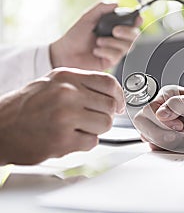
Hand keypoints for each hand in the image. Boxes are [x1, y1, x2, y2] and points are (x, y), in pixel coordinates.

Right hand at [0, 68, 123, 164]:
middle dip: (106, 115)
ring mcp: (65, 116)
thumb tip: (113, 94)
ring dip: (96, 130)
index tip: (119, 105)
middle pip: (110, 106)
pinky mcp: (62, 139)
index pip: (109, 83)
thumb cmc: (27, 106)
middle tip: (93, 119)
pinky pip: (92, 142)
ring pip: (105, 124)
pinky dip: (84, 142)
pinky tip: (68, 138)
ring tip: (78, 128)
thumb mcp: (53, 83)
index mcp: (67, 76)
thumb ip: (82, 85)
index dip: (119, 96)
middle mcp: (67, 93)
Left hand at [50, 2, 142, 70]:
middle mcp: (116, 39)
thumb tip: (116, 3)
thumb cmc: (74, 37)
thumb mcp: (88, 17)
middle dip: (127, 32)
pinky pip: (116, 56)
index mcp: (113, 27)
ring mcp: (114, 51)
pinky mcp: (111, 61)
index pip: (131, 23)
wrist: (65, 53)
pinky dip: (106, 51)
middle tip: (114, 30)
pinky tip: (96, 51)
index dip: (137, 20)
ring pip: (127, 46)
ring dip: (112, 43)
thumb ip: (102, 8)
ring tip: (98, 42)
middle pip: (134, 36)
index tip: (137, 18)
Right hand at [133, 85, 183, 151]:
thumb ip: (177, 105)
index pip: (147, 110)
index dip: (161, 122)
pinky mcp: (165, 135)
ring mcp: (161, 123)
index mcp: (165, 96)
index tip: (179, 126)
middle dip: (159, 132)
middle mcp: (160, 108)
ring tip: (182, 136)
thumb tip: (160, 114)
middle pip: (142, 123)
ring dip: (163, 140)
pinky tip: (179, 142)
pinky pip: (154, 144)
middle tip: (178, 135)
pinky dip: (165, 147)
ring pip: (146, 135)